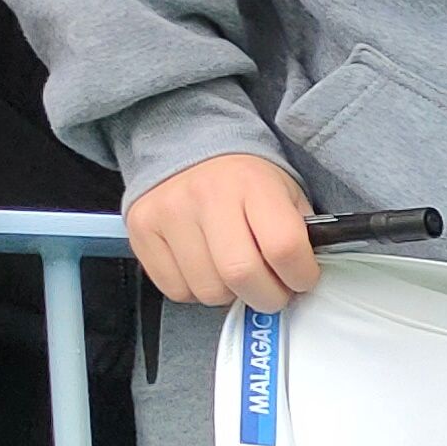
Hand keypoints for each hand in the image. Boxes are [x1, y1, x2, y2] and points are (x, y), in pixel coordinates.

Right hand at [125, 151, 317, 310]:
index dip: (300, 276)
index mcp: (252, 184)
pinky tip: (205, 266)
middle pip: (241, 276)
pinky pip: (176, 290)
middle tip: (271, 288)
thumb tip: (304, 280)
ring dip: (229, 293)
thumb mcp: (285, 194)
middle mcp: (206, 195)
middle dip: (266, 296)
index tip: (301, 278)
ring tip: (233, 270)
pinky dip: (196, 290)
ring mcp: (169, 212)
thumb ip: (301, 235)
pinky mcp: (142, 230)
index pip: (283, 247)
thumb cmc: (245, 182)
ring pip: (208, 290)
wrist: (189, 149)